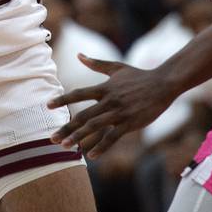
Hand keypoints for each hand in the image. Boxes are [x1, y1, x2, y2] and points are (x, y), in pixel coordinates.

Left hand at [47, 55, 173, 157]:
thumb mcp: (116, 67)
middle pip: (83, 116)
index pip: (78, 94)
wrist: (162, 84)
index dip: (63, 99)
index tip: (48, 105)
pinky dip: (102, 147)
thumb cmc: (139, 75)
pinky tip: (91, 156)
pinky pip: (113, 137)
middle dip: (67, 127)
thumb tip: (79, 55)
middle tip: (52, 138)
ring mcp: (119, 113)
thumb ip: (96, 63)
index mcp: (105, 87)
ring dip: (79, 138)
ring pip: (95, 127)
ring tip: (65, 147)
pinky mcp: (130, 123)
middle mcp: (109, 100)